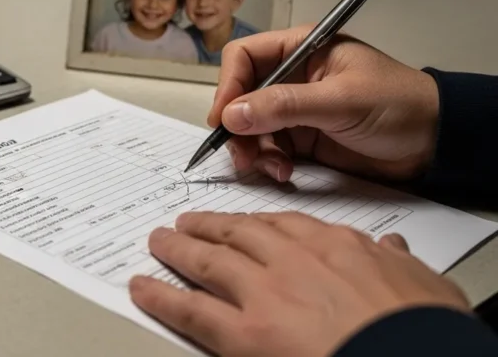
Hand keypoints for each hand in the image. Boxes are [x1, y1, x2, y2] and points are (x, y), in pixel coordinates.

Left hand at [129, 211, 471, 356]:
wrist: (415, 356)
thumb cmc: (423, 331)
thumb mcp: (424, 285)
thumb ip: (395, 263)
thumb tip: (391, 249)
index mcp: (335, 247)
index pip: (284, 225)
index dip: (254, 223)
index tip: (241, 222)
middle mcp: (292, 261)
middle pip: (237, 235)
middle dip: (207, 227)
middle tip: (185, 222)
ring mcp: (263, 295)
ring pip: (207, 262)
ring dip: (178, 249)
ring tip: (159, 241)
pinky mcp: (242, 334)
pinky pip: (190, 310)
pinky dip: (160, 296)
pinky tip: (141, 287)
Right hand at [207, 25, 439, 182]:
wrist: (437, 143)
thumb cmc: (399, 105)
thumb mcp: (341, 101)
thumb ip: (285, 106)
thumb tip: (231, 115)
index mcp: (301, 49)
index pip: (244, 57)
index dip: (229, 85)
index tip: (224, 117)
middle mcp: (292, 77)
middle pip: (241, 95)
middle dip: (237, 125)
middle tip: (242, 153)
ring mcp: (296, 110)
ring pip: (250, 126)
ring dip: (252, 149)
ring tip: (270, 168)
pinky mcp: (303, 139)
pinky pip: (269, 149)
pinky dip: (269, 163)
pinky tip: (284, 173)